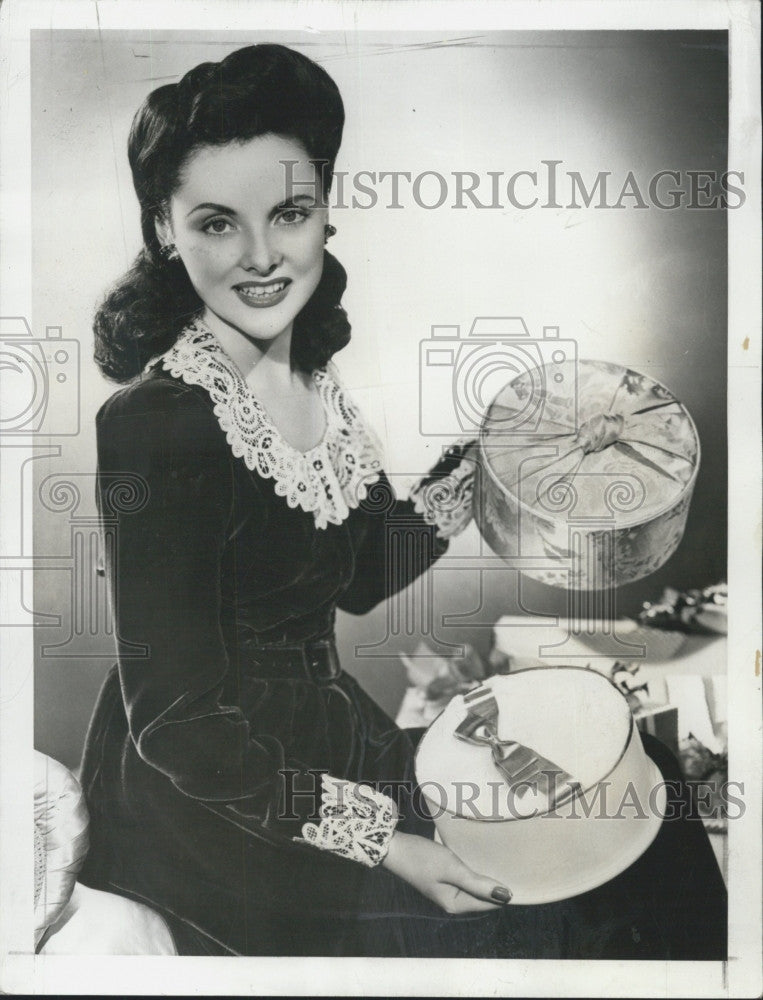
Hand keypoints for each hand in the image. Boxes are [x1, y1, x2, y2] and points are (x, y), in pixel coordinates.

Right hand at [381, 830, 511, 914]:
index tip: (521, 878)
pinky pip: (467, 880)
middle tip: (515, 867)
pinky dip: (476, 872)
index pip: (490, 903)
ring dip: (487, 878)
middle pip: (484, 897)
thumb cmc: (422, 858)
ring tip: (503, 863)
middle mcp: (453, 902)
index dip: (505, 892)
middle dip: (497, 886)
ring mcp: (447, 891)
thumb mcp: (452, 869)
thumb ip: (478, 883)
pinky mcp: (443, 880)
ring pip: (476, 888)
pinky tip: (482, 860)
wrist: (395, 848)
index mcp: (456, 905)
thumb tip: (505, 896)